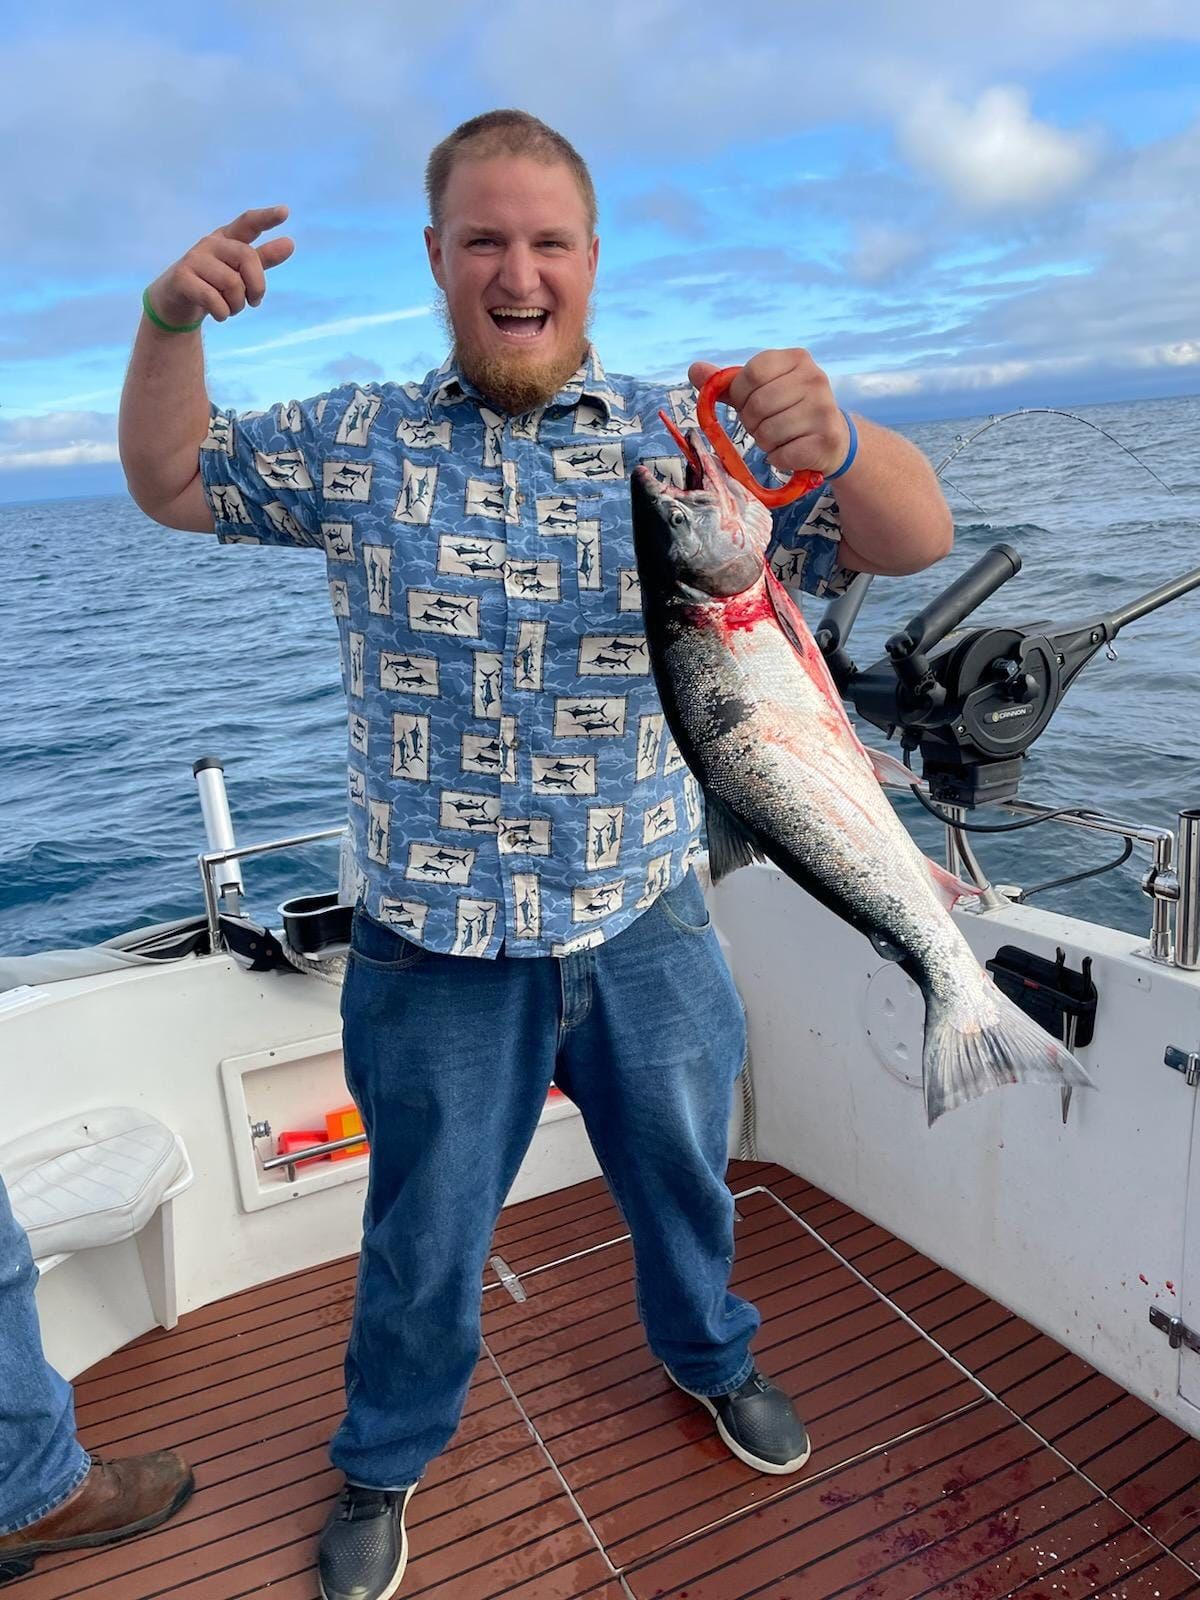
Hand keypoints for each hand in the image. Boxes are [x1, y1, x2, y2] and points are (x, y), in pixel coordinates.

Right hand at [145, 205, 294, 325]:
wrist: (175, 304)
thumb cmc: (212, 285)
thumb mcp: (239, 272)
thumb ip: (263, 259)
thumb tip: (290, 243)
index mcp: (227, 239)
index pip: (247, 223)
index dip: (266, 217)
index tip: (285, 212)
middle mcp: (210, 243)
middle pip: (247, 257)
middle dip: (257, 286)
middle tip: (253, 301)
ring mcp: (194, 259)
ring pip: (232, 283)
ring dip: (237, 305)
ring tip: (230, 308)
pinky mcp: (182, 278)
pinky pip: (214, 299)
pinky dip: (223, 313)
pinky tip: (219, 314)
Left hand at [689, 349, 850, 477]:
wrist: (833, 439)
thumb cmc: (788, 410)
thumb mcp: (760, 391)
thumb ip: (727, 384)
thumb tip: (693, 369)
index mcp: (797, 358)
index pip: (751, 374)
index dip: (740, 395)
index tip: (748, 403)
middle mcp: (815, 378)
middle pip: (757, 405)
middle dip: (751, 422)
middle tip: (764, 425)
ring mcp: (824, 409)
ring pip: (768, 433)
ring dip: (764, 442)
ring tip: (779, 438)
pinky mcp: (826, 440)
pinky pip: (781, 455)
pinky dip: (777, 459)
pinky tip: (790, 451)